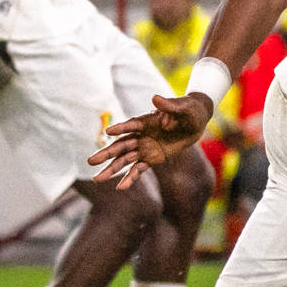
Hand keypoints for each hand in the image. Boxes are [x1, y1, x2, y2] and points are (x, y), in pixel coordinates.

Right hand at [88, 92, 213, 188]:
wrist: (196, 121)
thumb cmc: (188, 109)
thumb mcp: (182, 106)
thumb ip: (169, 105)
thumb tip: (155, 98)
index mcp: (146, 121)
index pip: (131, 125)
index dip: (121, 128)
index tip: (109, 132)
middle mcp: (141, 135)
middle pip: (121, 145)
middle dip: (106, 154)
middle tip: (91, 161)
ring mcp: (145, 148)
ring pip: (125, 159)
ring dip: (112, 169)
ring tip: (97, 179)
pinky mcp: (152, 158)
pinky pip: (139, 169)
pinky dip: (130, 178)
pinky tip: (120, 188)